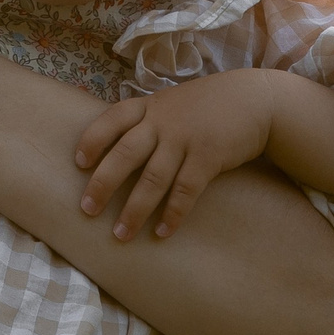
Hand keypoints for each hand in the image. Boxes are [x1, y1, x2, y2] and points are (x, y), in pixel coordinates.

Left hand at [74, 70, 279, 240]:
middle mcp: (162, 122)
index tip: (78, 163)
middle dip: (103, 184)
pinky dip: (172, 213)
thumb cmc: (207, 105)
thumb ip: (145, 120)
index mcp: (149, 106)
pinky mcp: (208, 157)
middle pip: (124, 154)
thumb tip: (114, 148)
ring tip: (121, 234)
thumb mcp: (170, 103)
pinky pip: (185, 190)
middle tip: (87, 210)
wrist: (255, 100)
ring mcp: (185, 139)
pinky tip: (162, 232)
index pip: (111, 120)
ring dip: (134, 209)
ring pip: (152, 178)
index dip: (93, 140)